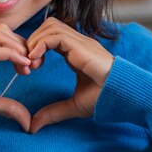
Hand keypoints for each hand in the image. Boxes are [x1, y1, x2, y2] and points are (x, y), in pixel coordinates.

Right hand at [0, 24, 32, 131]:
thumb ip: (8, 107)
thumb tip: (27, 121)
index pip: (1, 35)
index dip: (19, 46)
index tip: (29, 66)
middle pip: (2, 31)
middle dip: (21, 45)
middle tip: (31, 66)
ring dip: (18, 48)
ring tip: (27, 66)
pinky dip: (12, 55)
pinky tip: (22, 66)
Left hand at [26, 18, 113, 132]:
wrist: (124, 95)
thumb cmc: (105, 98)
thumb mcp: (73, 106)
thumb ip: (53, 112)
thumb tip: (33, 126)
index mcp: (76, 52)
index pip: (50, 37)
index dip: (35, 48)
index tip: (29, 69)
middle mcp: (78, 42)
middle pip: (48, 26)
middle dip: (32, 41)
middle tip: (27, 65)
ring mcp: (80, 41)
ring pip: (50, 25)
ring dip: (35, 41)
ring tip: (31, 63)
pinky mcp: (81, 45)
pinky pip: (55, 35)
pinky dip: (41, 44)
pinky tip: (36, 60)